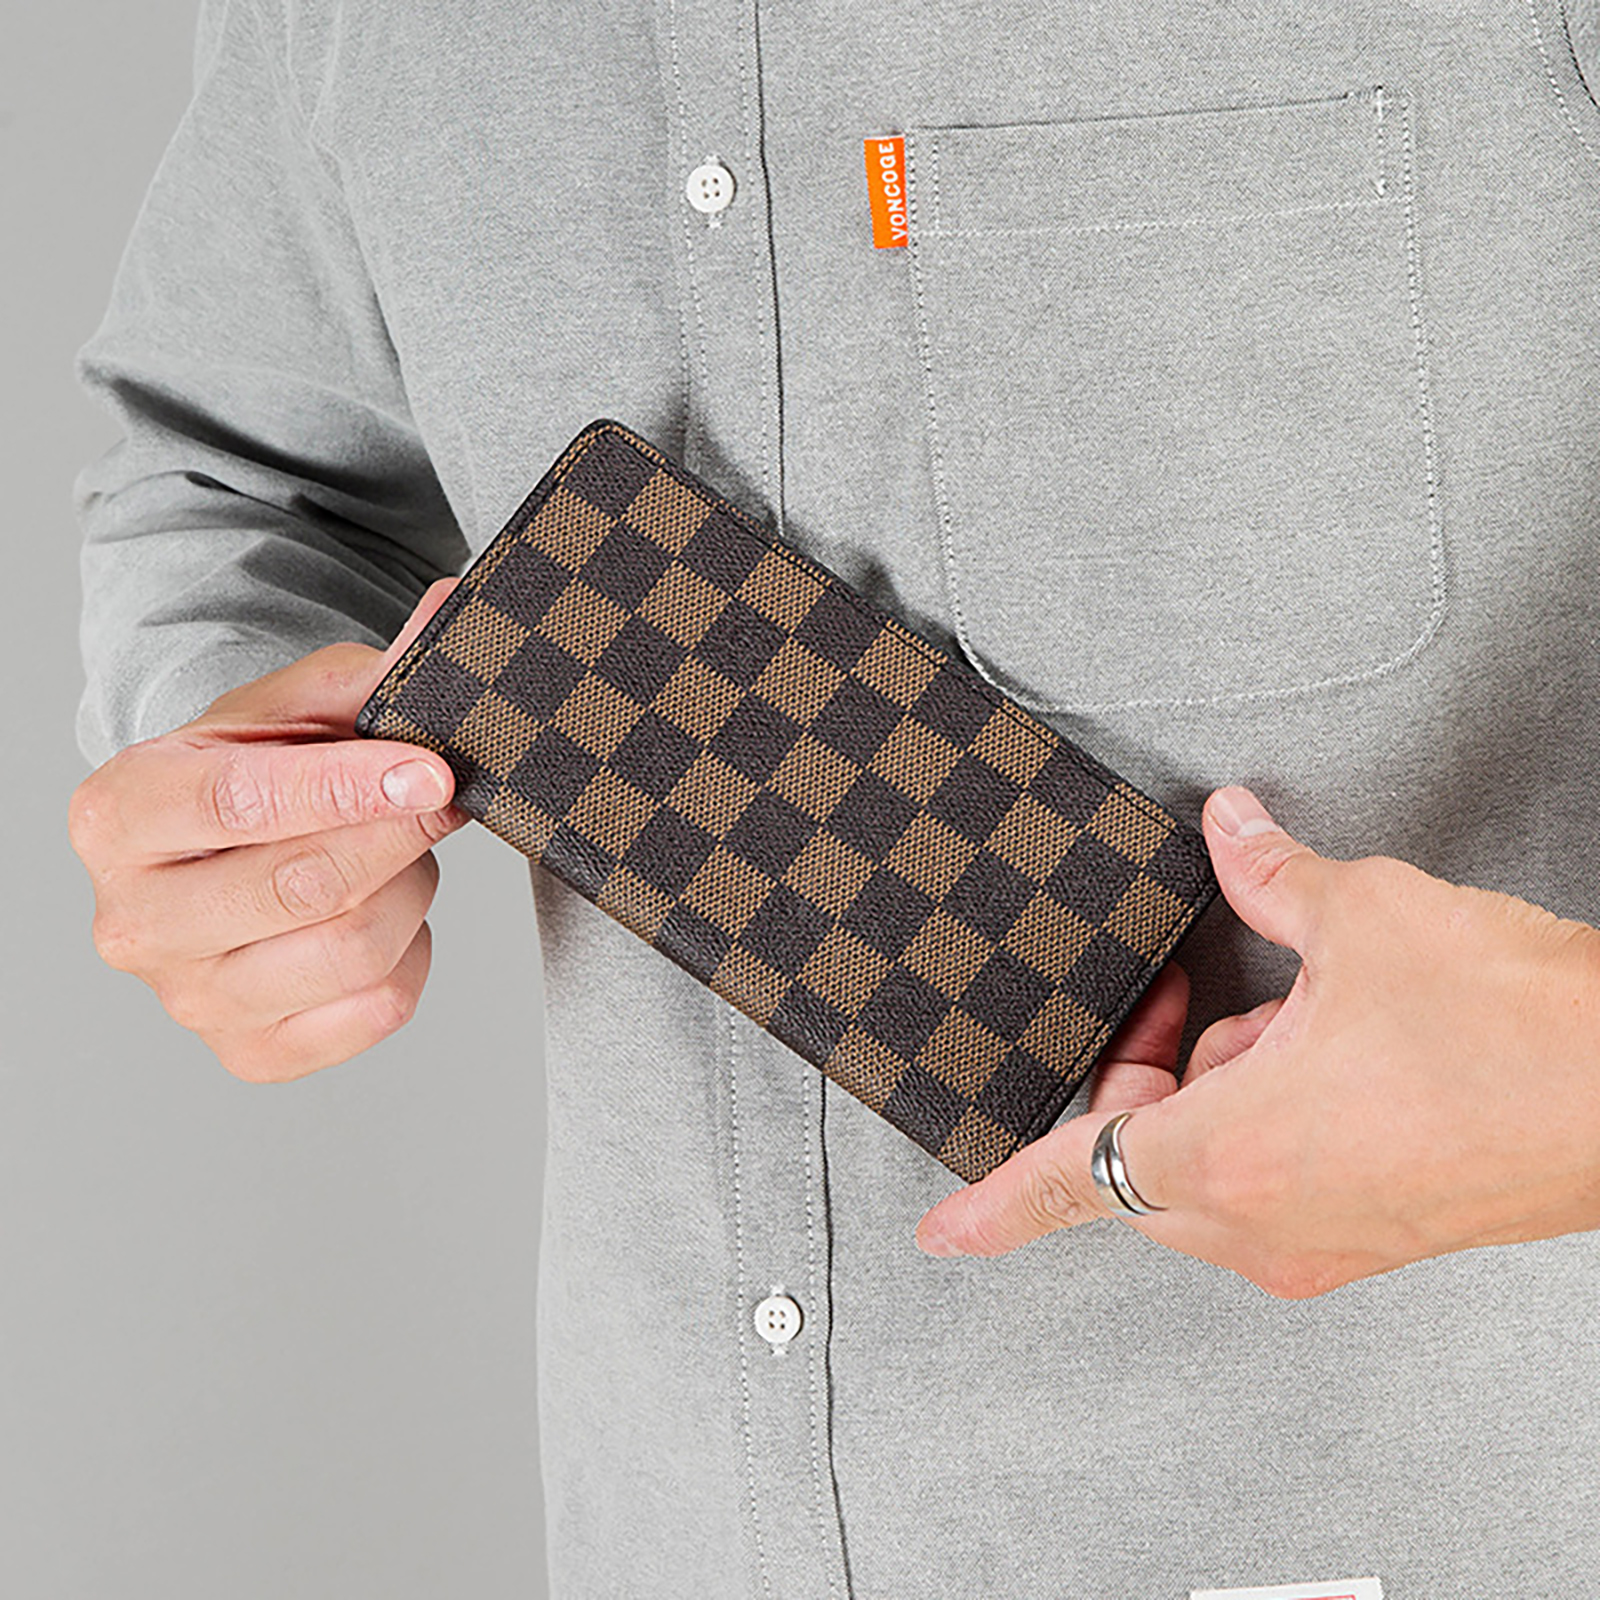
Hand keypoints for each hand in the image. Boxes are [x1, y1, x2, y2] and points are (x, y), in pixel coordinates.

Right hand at [68, 579, 469, 1081]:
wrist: (226, 851)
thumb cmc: (259, 771)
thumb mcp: (298, 706)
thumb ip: (373, 670)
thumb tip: (455, 610)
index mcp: (120, 814)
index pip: (241, 803)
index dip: (351, 788)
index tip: (431, 769)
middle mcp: (132, 919)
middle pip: (302, 887)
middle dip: (398, 837)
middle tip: (440, 797)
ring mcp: (187, 999)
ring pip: (351, 951)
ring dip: (409, 891)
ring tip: (401, 854)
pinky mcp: (252, 1054)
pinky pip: (376, 1011)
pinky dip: (411, 957)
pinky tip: (391, 915)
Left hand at [914, 786, 1599, 1297]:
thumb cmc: (1517, 1032)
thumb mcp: (1363, 919)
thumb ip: (1270, 877)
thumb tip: (1232, 831)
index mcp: (1232, 1155)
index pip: (1073, 1177)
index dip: (996, 1206)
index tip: (943, 1231)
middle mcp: (1266, 1221)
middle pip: (1134, 1158)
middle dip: (1140, 1076)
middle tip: (1179, 998)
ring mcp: (1324, 1242)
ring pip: (1203, 1170)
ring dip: (1214, 1089)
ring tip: (1285, 1013)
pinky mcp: (1374, 1238)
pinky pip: (1267, 1182)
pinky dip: (1265, 1117)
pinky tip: (1324, 1049)